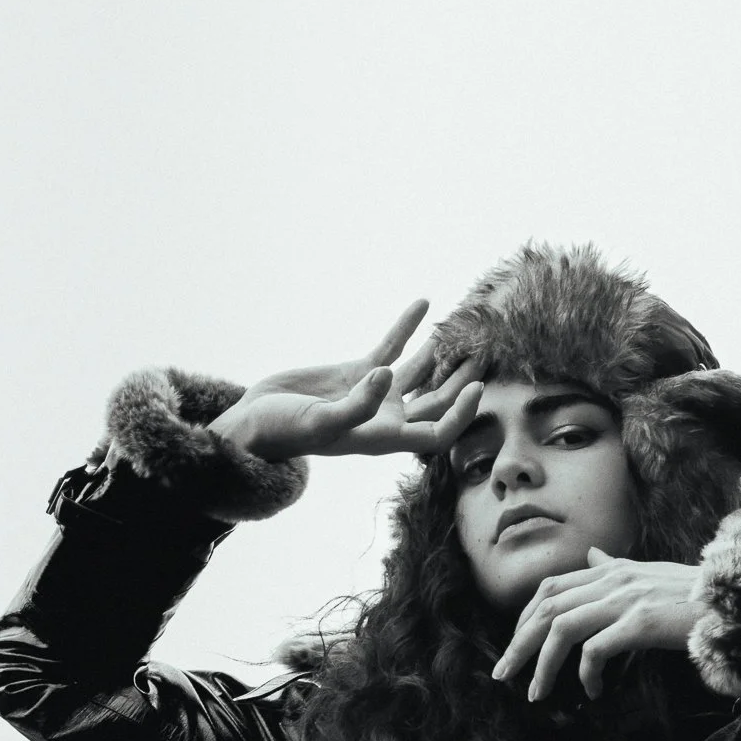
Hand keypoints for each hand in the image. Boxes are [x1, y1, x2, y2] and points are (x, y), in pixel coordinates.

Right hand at [207, 300, 481, 461]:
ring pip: (421, 374)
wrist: (254, 423)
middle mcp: (386, 417)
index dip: (460, 415)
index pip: (437, 433)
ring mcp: (373, 393)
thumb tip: (385, 376)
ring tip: (466, 331)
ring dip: (444, 355)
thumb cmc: (284, 432)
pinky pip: (390, 347)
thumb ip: (356, 406)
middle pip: (438, 402)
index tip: (476, 388)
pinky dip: (406, 328)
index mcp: (384, 437)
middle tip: (486, 354)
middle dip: (464, 381)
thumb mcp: (320, 423)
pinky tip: (423, 303)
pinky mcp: (357, 372)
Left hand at [492, 549, 703, 701]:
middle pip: (546, 608)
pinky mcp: (640, 622)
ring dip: (542, 665)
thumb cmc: (696, 596)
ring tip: (536, 693)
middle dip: (519, 644)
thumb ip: (615, 567)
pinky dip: (585, 674)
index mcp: (612, 569)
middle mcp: (613, 580)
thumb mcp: (651, 574)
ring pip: (562, 629)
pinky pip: (595, 650)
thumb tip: (590, 555)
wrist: (735, 600)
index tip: (515, 646)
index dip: (524, 617)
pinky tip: (592, 692)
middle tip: (504, 675)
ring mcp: (626, 599)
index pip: (551, 587)